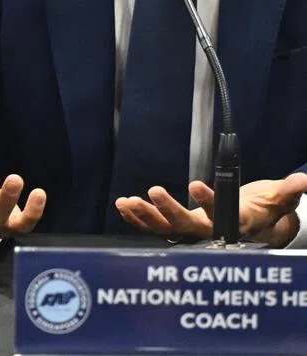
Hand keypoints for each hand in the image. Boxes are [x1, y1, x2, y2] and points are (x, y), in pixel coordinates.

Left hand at [115, 173, 306, 246]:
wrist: (255, 229)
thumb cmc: (265, 211)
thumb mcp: (278, 200)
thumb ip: (287, 191)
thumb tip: (304, 179)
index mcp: (236, 224)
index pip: (222, 215)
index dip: (209, 202)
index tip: (195, 184)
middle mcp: (212, 231)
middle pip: (189, 225)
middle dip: (170, 211)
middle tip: (153, 191)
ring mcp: (193, 232)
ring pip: (167, 229)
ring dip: (146, 216)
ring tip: (127, 201)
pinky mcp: (180, 228)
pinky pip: (156, 227)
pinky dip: (139, 218)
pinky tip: (123, 205)